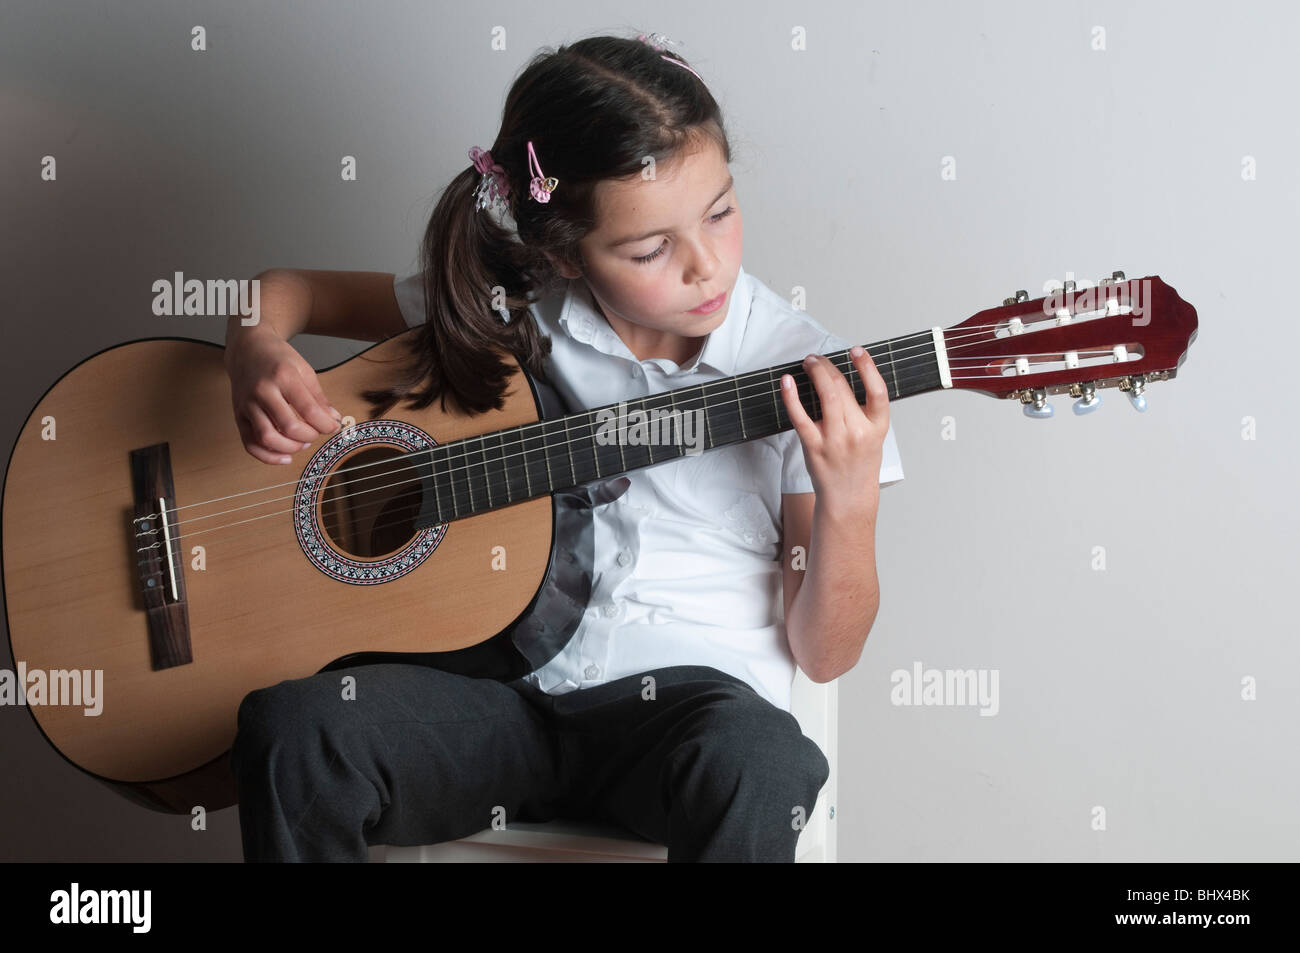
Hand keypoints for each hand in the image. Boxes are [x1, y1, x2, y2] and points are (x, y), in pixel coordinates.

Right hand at [225, 326, 341, 464]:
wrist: (247, 348)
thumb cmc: (277, 359)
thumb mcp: (304, 370)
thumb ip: (319, 398)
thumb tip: (334, 420)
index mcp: (283, 377)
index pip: (309, 410)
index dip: (325, 425)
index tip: (333, 427)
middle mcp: (262, 391)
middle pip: (288, 427)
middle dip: (309, 437)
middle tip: (316, 433)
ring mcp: (247, 404)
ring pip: (266, 438)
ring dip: (289, 448)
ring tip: (302, 444)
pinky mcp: (238, 415)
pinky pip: (249, 443)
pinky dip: (267, 456)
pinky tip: (284, 458)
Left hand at [780, 346, 889, 516]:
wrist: (848, 498)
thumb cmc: (858, 465)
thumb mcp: (874, 438)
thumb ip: (863, 411)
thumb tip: (840, 379)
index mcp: (877, 428)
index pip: (878, 391)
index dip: (868, 366)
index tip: (856, 350)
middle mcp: (858, 432)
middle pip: (844, 388)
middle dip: (829, 367)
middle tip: (818, 358)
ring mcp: (835, 440)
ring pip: (826, 396)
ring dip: (816, 373)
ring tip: (809, 363)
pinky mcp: (814, 447)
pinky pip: (800, 416)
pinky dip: (791, 397)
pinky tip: (787, 382)